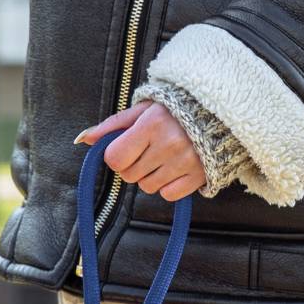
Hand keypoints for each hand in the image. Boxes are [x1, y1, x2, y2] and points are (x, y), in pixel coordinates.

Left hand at [75, 101, 205, 199]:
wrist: (220, 111)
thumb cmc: (175, 109)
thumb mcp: (144, 109)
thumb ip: (113, 125)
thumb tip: (83, 139)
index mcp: (152, 124)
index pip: (116, 158)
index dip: (117, 156)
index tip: (128, 147)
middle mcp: (169, 144)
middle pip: (130, 175)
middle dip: (134, 165)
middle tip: (149, 149)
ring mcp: (185, 162)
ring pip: (147, 187)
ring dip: (151, 176)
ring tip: (165, 156)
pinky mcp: (198, 176)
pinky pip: (168, 195)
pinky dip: (168, 186)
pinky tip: (176, 169)